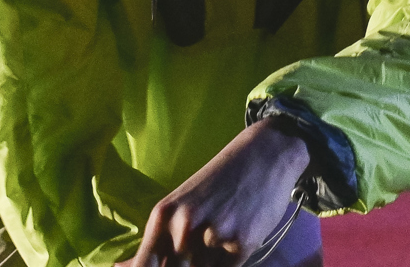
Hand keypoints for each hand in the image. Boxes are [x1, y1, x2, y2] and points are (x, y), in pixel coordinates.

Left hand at [122, 119, 309, 266]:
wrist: (266, 154)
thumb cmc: (220, 181)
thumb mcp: (183, 204)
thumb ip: (158, 240)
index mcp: (164, 215)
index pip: (143, 266)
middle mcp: (184, 226)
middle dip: (188, 263)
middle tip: (199, 245)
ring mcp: (213, 236)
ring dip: (208, 262)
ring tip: (219, 238)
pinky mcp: (242, 244)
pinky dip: (229, 261)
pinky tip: (238, 237)